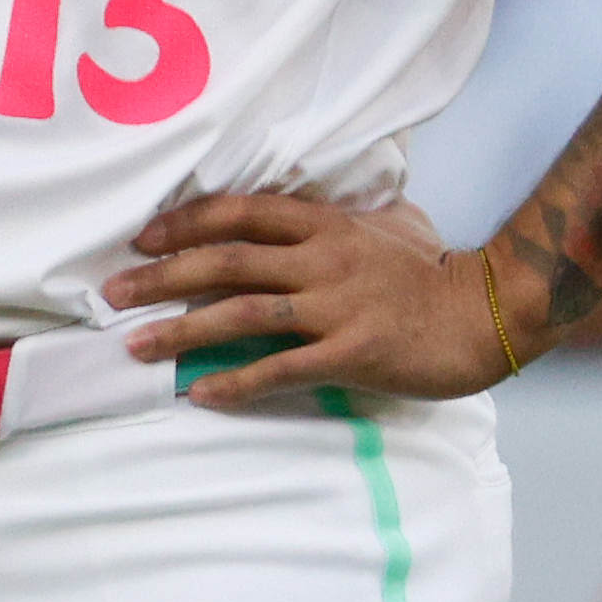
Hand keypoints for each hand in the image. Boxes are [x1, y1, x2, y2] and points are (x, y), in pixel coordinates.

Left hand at [107, 186, 521, 409]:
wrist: (490, 312)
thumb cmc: (435, 272)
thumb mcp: (387, 225)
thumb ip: (340, 218)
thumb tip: (308, 208)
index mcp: (327, 226)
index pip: (241, 212)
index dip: (185, 223)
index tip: (141, 239)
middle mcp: (324, 259)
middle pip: (226, 260)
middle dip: (160, 276)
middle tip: (110, 292)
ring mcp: (337, 306)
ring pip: (241, 312)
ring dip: (180, 329)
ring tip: (134, 346)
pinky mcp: (352, 353)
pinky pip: (281, 369)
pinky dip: (236, 381)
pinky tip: (200, 394)